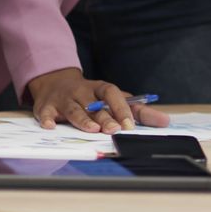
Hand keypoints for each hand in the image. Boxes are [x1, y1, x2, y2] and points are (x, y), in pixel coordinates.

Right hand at [26, 68, 169, 133]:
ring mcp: (64, 99)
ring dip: (82, 119)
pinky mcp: (46, 106)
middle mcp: (82, 92)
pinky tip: (50, 127)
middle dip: (105, 117)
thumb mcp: (116, 100)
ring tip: (92, 130)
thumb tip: (165, 122)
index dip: (122, 109)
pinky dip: (46, 119)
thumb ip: (139, 111)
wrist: (56, 81)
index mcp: (101, 89)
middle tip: (115, 130)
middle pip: (94, 105)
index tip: (131, 125)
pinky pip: (44, 113)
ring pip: (73, 109)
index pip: (113, 94)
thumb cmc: (92, 97)